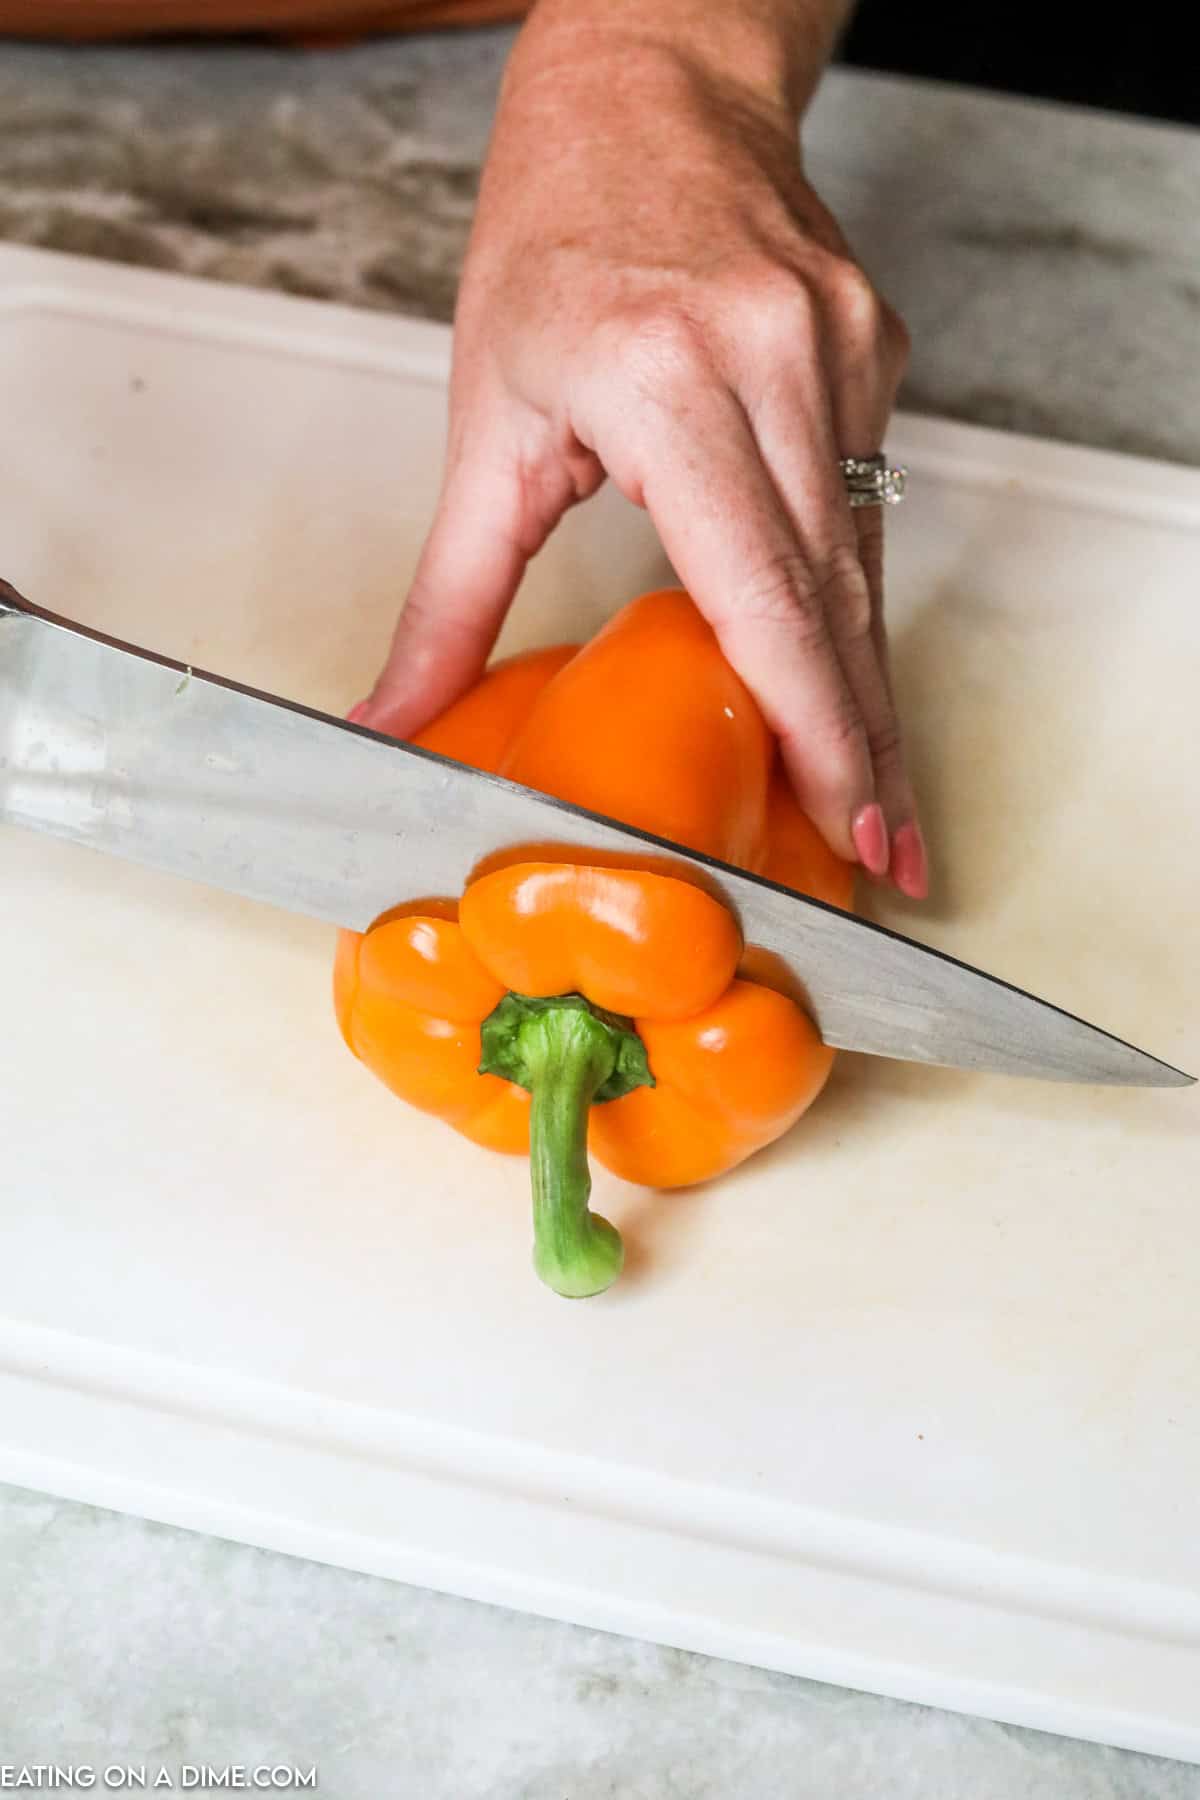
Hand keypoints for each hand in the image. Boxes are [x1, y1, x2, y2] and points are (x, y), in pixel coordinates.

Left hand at [354, 0, 925, 897]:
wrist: (649, 89)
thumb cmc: (553, 235)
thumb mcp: (486, 421)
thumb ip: (450, 594)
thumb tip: (394, 714)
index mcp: (670, 382)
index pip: (767, 593)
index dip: (815, 723)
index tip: (848, 819)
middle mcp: (779, 364)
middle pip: (840, 602)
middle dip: (865, 746)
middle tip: (892, 860)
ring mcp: (843, 353)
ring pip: (867, 564)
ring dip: (867, 690)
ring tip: (875, 799)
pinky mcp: (874, 352)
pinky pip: (867, 505)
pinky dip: (853, 603)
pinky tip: (847, 675)